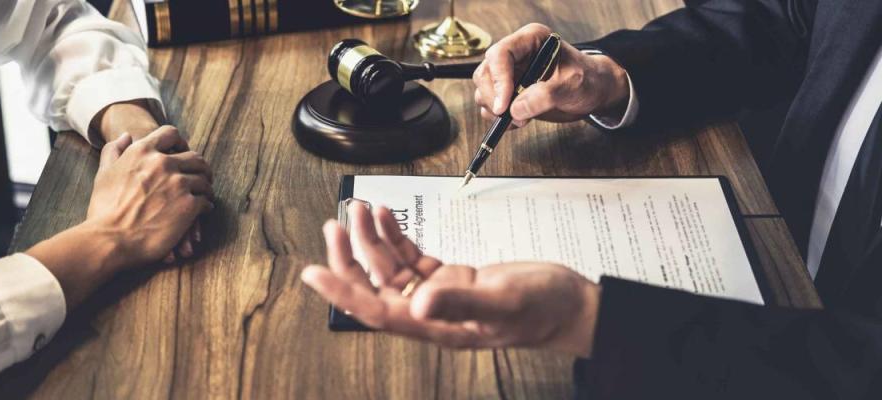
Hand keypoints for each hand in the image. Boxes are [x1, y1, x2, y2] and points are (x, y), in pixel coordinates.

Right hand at [94, 100, 202, 260]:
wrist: (109, 239)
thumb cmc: (103, 209)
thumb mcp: (103, 173)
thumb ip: (113, 151)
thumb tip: (126, 136)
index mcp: (142, 151)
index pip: (170, 134)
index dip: (179, 142)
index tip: (182, 152)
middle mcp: (163, 163)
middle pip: (194, 157)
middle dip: (199, 166)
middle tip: (201, 175)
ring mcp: (178, 183)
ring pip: (203, 179)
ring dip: (206, 186)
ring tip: (205, 193)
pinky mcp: (189, 205)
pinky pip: (206, 200)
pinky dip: (207, 205)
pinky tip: (204, 210)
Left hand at [301, 203, 600, 356]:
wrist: (569, 305)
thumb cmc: (542, 309)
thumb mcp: (504, 301)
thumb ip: (461, 303)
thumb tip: (418, 303)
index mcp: (437, 325)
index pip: (376, 310)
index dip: (342, 292)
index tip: (313, 272)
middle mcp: (431, 312)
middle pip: (375, 287)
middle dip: (350, 257)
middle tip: (334, 225)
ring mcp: (440, 295)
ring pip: (391, 268)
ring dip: (372, 239)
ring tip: (360, 210)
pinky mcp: (452, 280)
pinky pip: (413, 258)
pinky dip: (398, 236)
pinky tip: (387, 217)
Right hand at [473, 23, 629, 127]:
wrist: (593, 92)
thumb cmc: (587, 80)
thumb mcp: (571, 86)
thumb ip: (544, 96)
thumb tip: (515, 110)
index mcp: (530, 40)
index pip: (501, 54)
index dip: (498, 80)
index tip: (504, 105)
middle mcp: (516, 54)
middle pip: (485, 74)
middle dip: (494, 98)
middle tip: (512, 116)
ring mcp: (509, 74)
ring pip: (483, 91)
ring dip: (496, 111)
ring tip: (522, 120)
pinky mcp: (508, 92)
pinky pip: (489, 106)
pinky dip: (498, 119)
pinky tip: (518, 121)